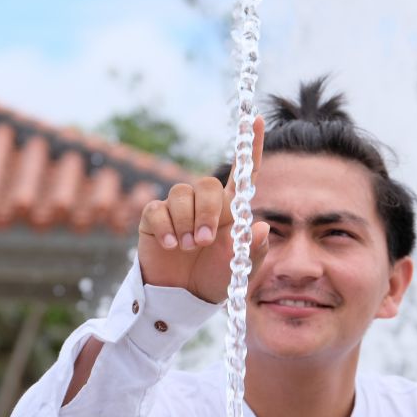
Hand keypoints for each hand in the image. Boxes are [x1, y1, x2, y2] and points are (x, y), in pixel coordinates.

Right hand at [137, 116, 268, 302]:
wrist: (181, 297)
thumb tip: (261, 226)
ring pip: (181, 193)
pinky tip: (170, 245)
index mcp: (231, 211)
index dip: (251, 146)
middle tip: (204, 241)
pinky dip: (166, 226)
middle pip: (208, 184)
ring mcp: (178, 209)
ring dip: (186, 221)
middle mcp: (205, 203)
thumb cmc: (214, 279)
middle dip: (208, 212)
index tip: (259, 119)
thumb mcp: (239, 270)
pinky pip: (158, 209)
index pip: (243, 174)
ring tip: (188, 247)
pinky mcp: (155, 218)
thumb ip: (252, 249)